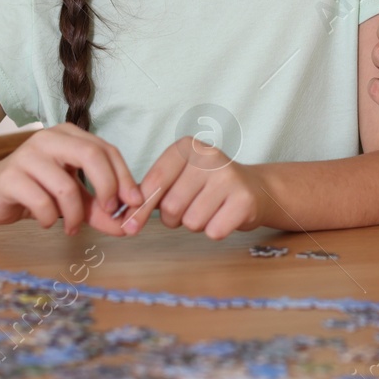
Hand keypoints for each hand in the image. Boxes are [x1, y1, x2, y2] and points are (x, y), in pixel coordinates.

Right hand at [0, 123, 143, 235]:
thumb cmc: (35, 191)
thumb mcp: (73, 199)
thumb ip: (99, 209)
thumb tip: (127, 227)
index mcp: (69, 135)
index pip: (107, 150)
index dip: (125, 177)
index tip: (135, 204)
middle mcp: (49, 138)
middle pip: (92, 155)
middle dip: (108, 187)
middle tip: (110, 212)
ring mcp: (27, 154)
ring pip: (66, 185)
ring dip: (75, 214)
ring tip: (71, 227)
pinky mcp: (9, 177)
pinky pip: (41, 201)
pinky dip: (49, 218)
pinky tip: (46, 222)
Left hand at [132, 136, 267, 239]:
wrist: (254, 188)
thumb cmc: (207, 186)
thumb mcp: (178, 178)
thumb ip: (151, 193)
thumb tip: (124, 215)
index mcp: (187, 147)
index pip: (154, 181)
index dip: (140, 207)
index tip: (132, 223)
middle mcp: (209, 156)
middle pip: (171, 206)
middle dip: (174, 218)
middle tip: (188, 208)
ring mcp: (229, 177)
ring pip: (192, 221)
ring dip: (195, 224)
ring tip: (208, 209)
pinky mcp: (244, 200)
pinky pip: (214, 231)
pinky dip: (215, 230)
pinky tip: (223, 216)